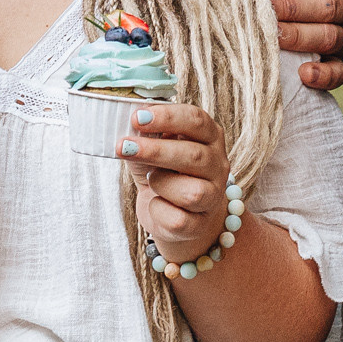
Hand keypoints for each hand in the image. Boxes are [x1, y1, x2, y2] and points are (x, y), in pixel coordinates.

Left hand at [123, 102, 233, 263]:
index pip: (196, 120)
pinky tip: (156, 203)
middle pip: (194, 154)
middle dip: (155, 150)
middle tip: (124, 146)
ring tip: (150, 180)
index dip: (167, 117)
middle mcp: (218, 165)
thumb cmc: (164, 173)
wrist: (175, 216)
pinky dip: (158, 211)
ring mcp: (213, 196)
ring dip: (161, 184)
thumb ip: (146, 135)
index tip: (137, 117)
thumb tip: (132, 124)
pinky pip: (178, 220)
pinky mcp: (200, 224)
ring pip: (192, 192)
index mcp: (210, 137)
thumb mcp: (154, 148)